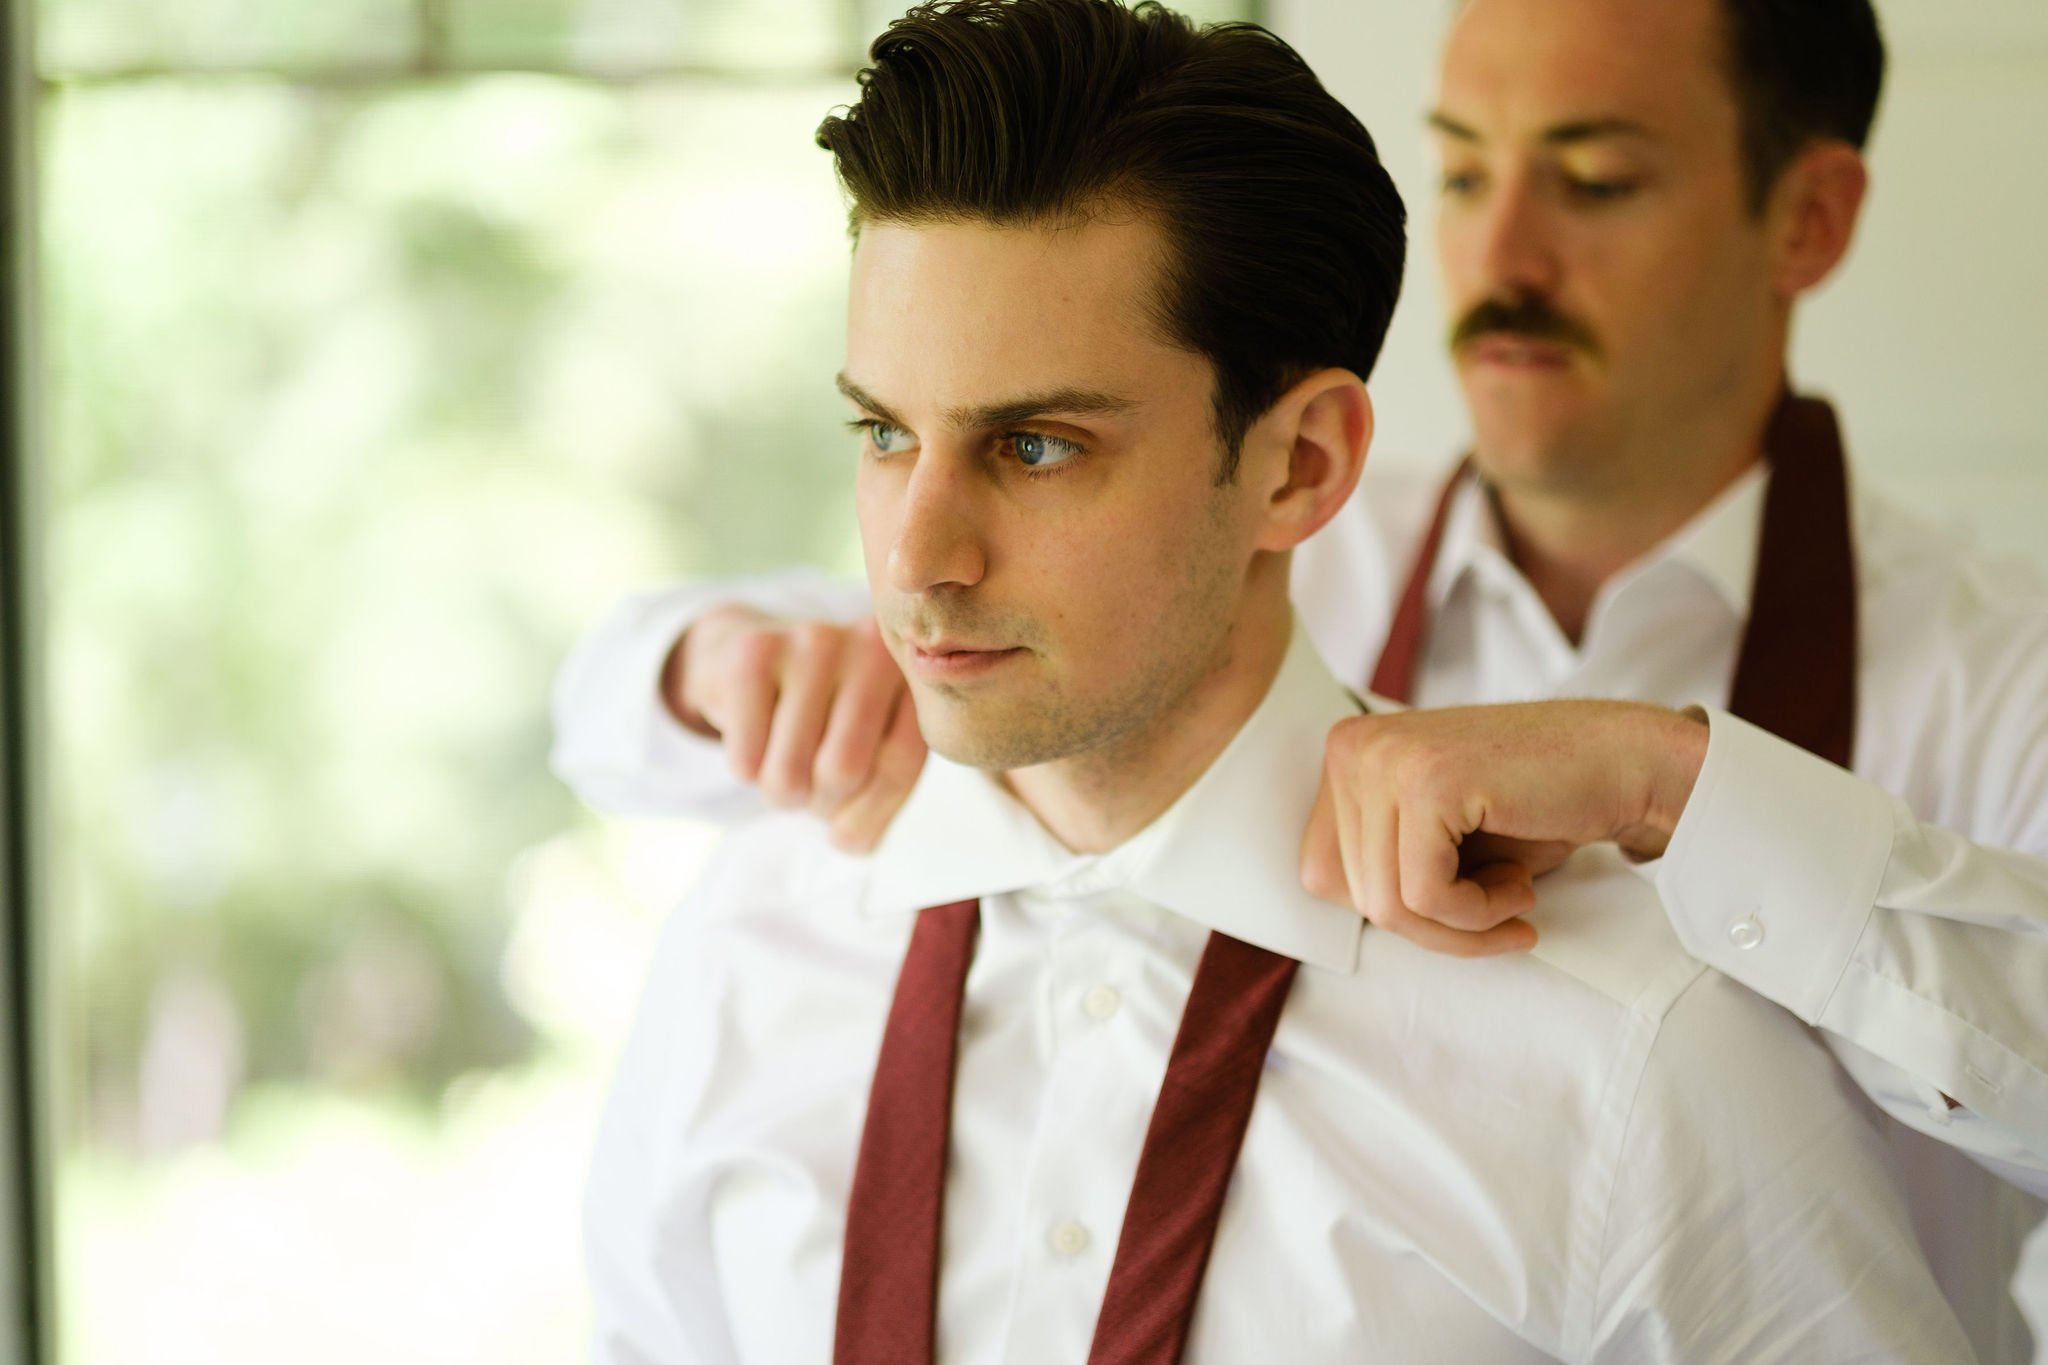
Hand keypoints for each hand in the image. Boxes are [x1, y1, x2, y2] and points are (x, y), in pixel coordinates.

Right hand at [664, 607, 926, 851]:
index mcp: (912, 675)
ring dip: (781, 794)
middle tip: (813, 793)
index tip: (848, 819)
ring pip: (790, 773)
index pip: (899, 766)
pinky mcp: (754, 653)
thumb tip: (849, 839)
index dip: (870, 813)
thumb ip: (879, 796)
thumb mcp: (871, 747)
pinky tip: (755, 738)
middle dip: (820, 803)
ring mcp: (812, 642)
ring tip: (785, 767)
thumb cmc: (823, 715)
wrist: (751, 657)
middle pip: (843, 770)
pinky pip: (746, 760)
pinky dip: (746, 770)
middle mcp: (871, 647)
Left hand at [1298, 701, 1708, 956]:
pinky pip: (1426, 897)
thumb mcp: (1430, 839)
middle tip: (1501, 910)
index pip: (1322, 875)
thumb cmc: (1533, 810)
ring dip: (1460, 926)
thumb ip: (1373, 860)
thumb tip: (1315, 892)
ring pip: (1387, 905)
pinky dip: (1479, 915)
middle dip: (1431, 926)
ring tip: (1515, 895)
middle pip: (1353, 895)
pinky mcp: (1428, 782)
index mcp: (1345, 754)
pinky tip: (1522, 885)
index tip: (1457, 906)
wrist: (1623, 765)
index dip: (1394, 909)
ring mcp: (1386, 758)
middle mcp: (1353, 747)